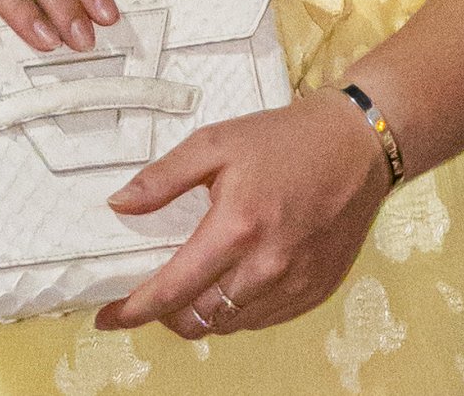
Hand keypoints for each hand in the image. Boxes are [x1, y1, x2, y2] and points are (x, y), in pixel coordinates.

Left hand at [95, 90, 390, 338]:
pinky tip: (233, 281)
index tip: (107, 318)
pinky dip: (239, 310)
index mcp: (235, 228)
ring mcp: (295, 285)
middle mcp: (266, 268)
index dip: (134, 310)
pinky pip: (263, 319)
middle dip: (166, 315)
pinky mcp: (316, 292)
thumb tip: (118, 204)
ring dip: (203, 313)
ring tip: (193, 284)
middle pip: (199, 319)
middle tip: (152, 294)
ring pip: (230, 325)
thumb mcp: (215, 143)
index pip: (173, 290)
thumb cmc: (283, 139)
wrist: (357, 144)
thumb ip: (163, 178)